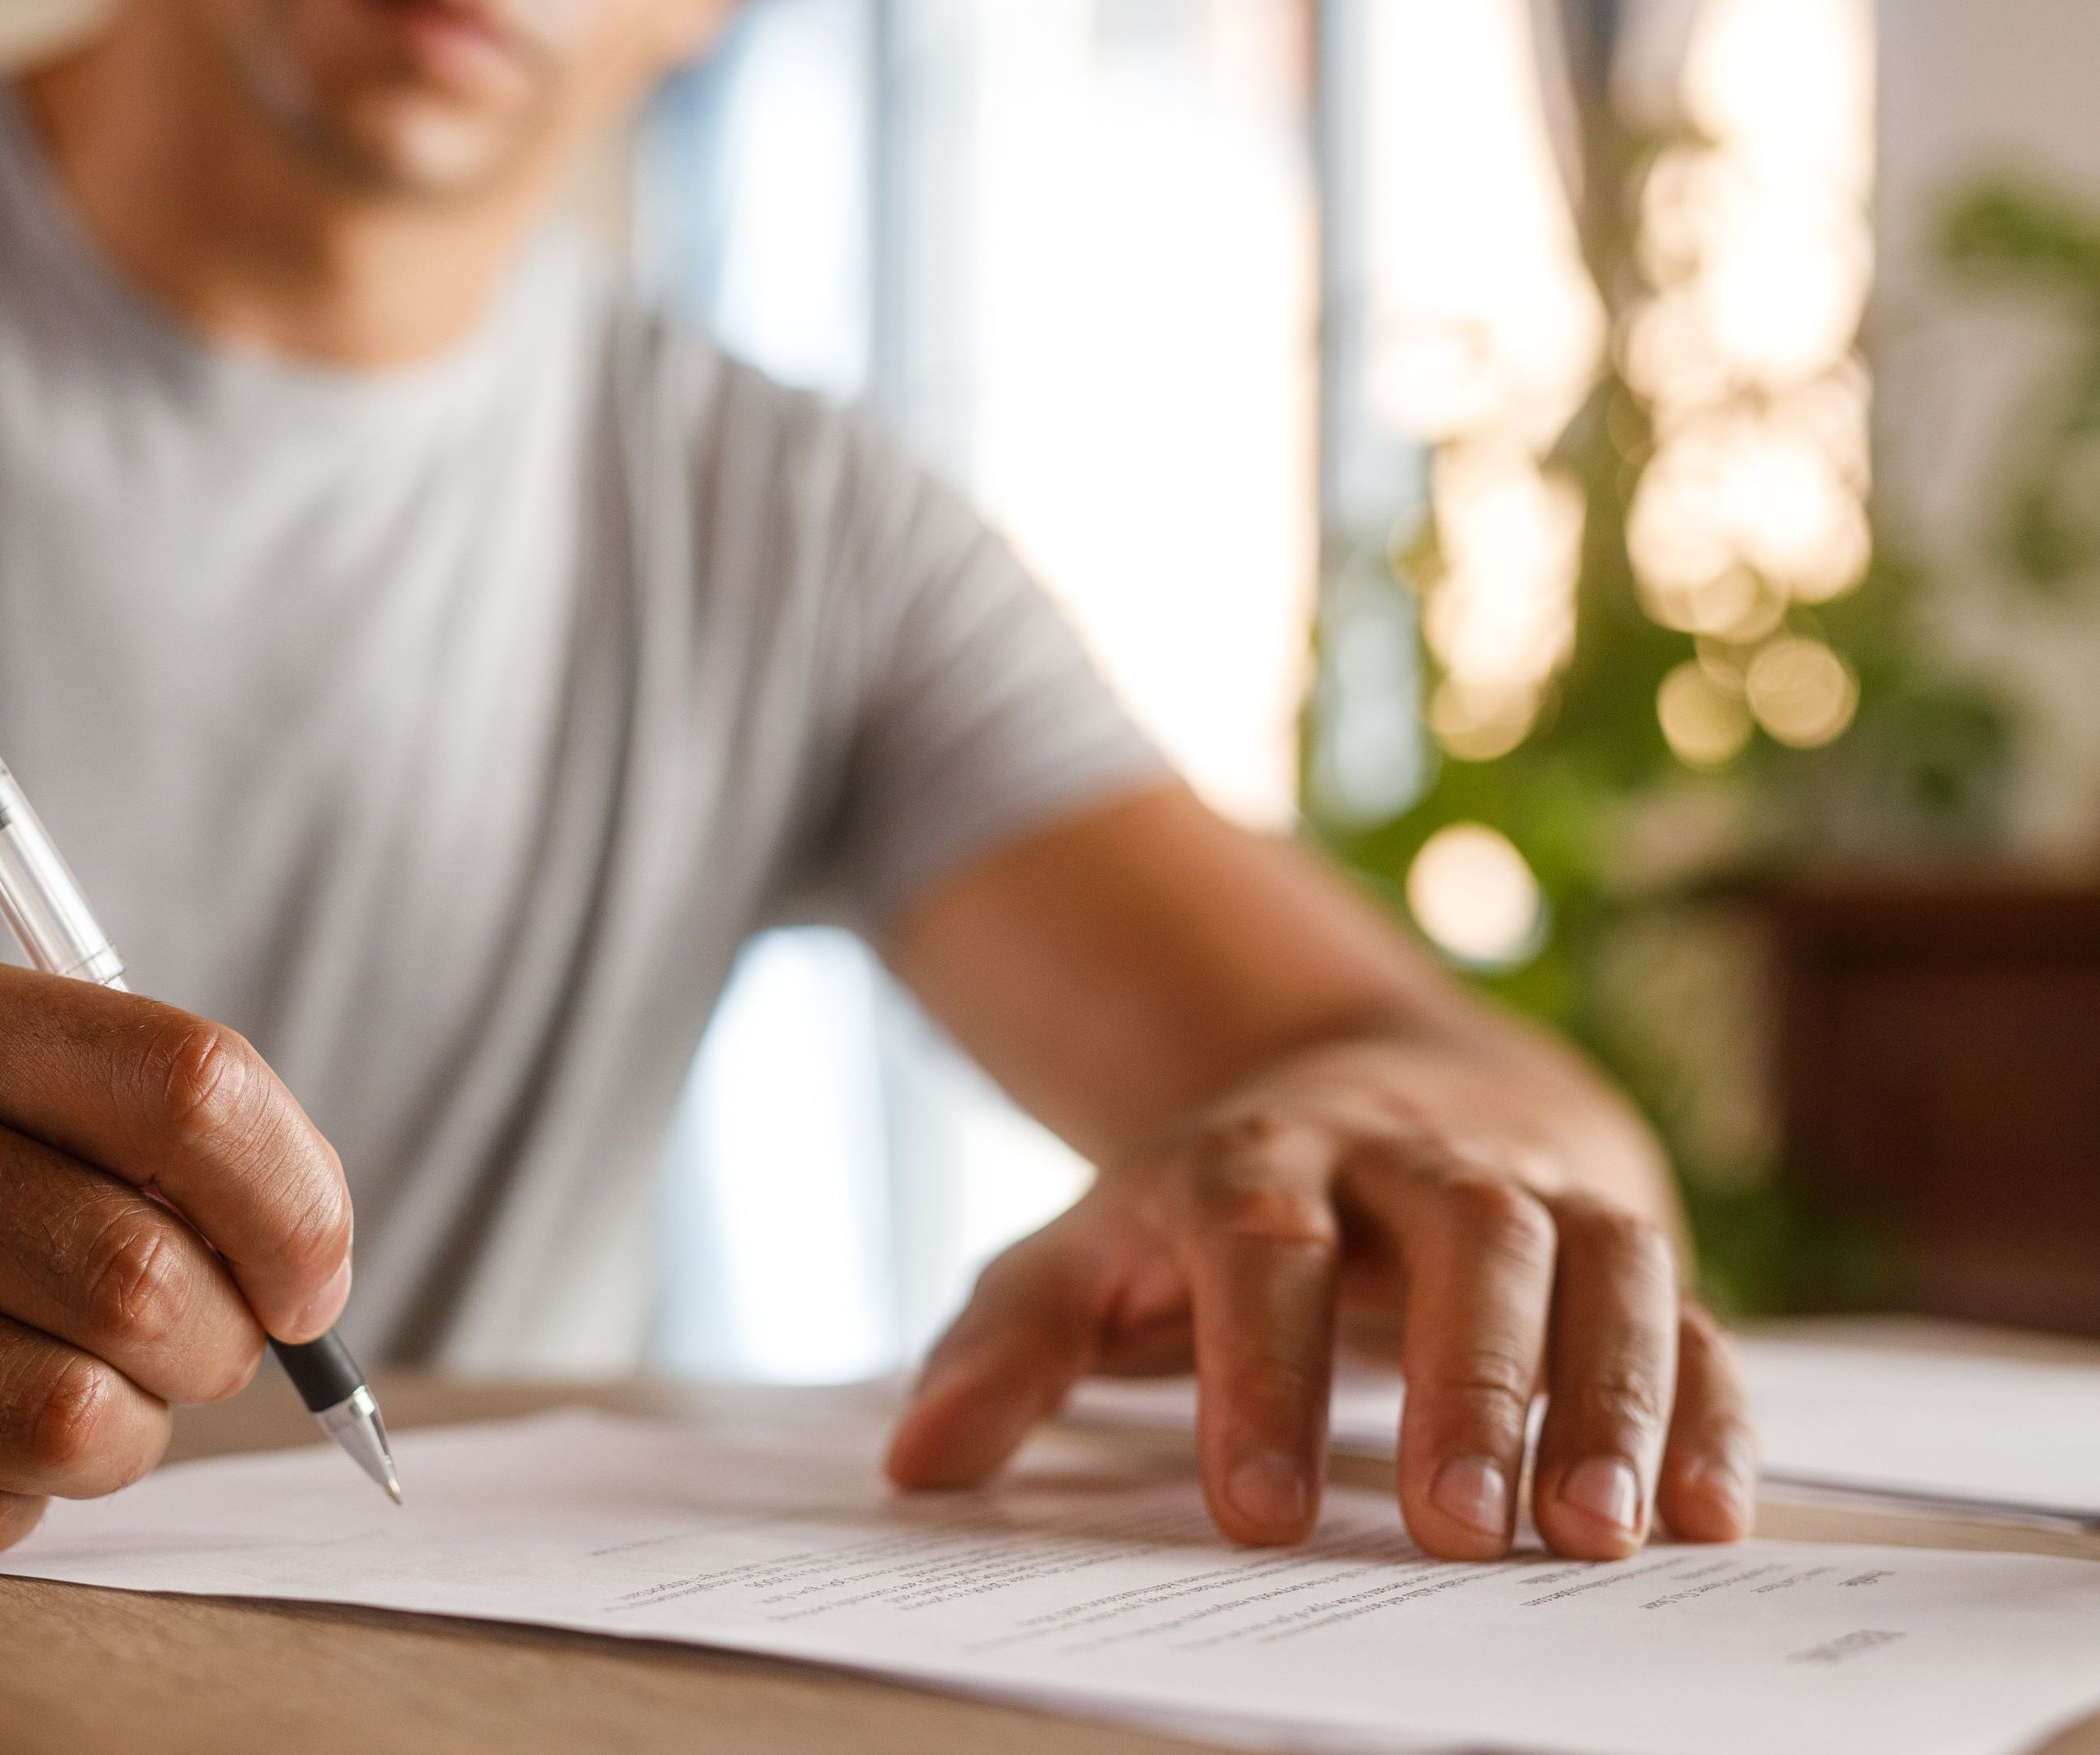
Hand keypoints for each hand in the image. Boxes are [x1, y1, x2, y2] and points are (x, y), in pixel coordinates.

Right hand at [0, 951, 351, 1560]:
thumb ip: (123, 1131)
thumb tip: (307, 1273)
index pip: (187, 1086)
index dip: (296, 1204)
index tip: (307, 1278)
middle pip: (139, 1278)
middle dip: (214, 1350)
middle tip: (183, 1355)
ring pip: (65, 1420)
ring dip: (121, 1440)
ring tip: (74, 1405)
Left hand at [884, 1034, 1756, 1560]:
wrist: (1385, 1083)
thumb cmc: (1217, 1208)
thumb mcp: (1091, 1250)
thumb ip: (1008, 1348)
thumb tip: (916, 1463)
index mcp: (1263, 1155)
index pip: (1260, 1243)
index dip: (1257, 1371)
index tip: (1254, 1511)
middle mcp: (1417, 1155)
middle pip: (1461, 1238)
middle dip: (1466, 1382)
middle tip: (1457, 1530)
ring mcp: (1540, 1188)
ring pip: (1600, 1264)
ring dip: (1608, 1397)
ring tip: (1593, 1538)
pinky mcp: (1632, 1238)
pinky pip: (1694, 1314)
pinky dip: (1712, 1408)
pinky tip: (1712, 1519)